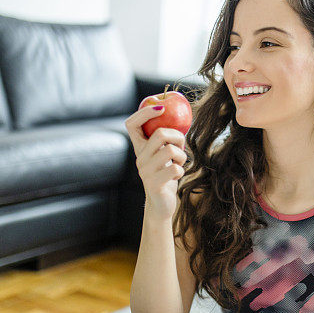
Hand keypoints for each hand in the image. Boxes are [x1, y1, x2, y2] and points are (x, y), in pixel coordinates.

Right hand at [124, 104, 187, 218]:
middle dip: (177, 136)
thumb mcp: (165, 155)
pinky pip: (176, 168)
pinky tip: (176, 176)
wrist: (162, 204)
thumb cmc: (167, 176)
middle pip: (159, 134)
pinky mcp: (153, 184)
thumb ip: (168, 140)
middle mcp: (139, 158)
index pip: (132, 124)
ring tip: (179, 163)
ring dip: (182, 156)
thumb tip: (181, 117)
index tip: (161, 107)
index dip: (145, 112)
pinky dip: (181, 171)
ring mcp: (145, 171)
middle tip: (182, 146)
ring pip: (170, 150)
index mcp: (140, 148)